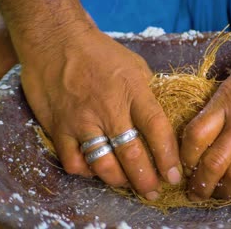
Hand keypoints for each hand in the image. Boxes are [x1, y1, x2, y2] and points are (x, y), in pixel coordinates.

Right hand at [15, 26, 180, 199]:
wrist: (56, 39)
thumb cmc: (100, 52)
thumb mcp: (135, 65)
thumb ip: (147, 94)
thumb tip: (159, 120)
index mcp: (133, 90)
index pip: (157, 129)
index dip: (168, 157)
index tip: (174, 175)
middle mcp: (108, 109)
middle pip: (131, 155)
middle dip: (146, 179)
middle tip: (153, 191)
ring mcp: (81, 120)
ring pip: (103, 164)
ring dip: (118, 180)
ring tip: (126, 182)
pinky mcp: (58, 127)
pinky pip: (73, 162)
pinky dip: (87, 172)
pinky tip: (95, 169)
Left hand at [181, 44, 230, 199]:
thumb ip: (219, 106)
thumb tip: (204, 133)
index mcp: (228, 103)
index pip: (195, 136)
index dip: (186, 156)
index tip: (186, 164)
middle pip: (212, 164)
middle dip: (200, 184)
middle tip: (197, 192)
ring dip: (225, 190)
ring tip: (222, 192)